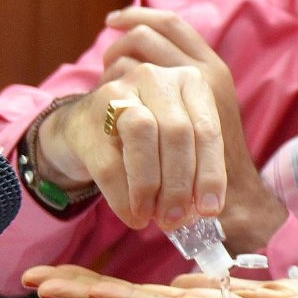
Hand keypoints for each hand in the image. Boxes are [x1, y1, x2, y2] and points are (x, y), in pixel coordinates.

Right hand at [40, 7, 285, 248]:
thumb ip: (196, 166)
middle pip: (177, 132)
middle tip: (177, 219)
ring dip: (151, 185)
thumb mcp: (178, 143)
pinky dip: (124, 197)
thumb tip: (206, 208)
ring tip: (154, 217)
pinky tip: (133, 217)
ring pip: (143, 135)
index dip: (211, 173)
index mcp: (189, 81)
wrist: (87, 126)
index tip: (210, 209)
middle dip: (180, 183)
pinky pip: (109, 160)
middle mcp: (155, 78)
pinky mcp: (89, 115)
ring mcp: (119, 91)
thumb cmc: (146, 140)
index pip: (207, 130)